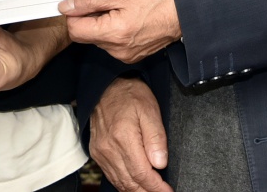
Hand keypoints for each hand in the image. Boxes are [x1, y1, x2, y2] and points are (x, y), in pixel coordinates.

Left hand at [58, 0, 180, 63]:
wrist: (183, 13)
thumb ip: (89, 0)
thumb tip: (66, 6)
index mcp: (114, 33)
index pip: (75, 30)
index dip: (75, 14)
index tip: (85, 3)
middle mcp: (117, 50)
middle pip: (85, 36)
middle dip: (89, 19)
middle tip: (108, 3)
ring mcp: (125, 56)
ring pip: (97, 40)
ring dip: (102, 25)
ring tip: (121, 11)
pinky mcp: (131, 57)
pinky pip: (111, 44)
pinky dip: (113, 32)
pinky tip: (127, 20)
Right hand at [90, 77, 170, 191]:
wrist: (106, 85)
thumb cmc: (129, 94)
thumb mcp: (150, 110)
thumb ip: (156, 138)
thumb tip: (160, 164)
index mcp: (123, 138)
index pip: (142, 174)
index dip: (157, 187)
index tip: (169, 191)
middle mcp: (108, 148)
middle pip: (130, 183)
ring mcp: (100, 152)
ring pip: (119, 182)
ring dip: (136, 191)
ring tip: (152, 191)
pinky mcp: (97, 152)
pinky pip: (111, 176)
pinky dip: (124, 184)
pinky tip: (135, 185)